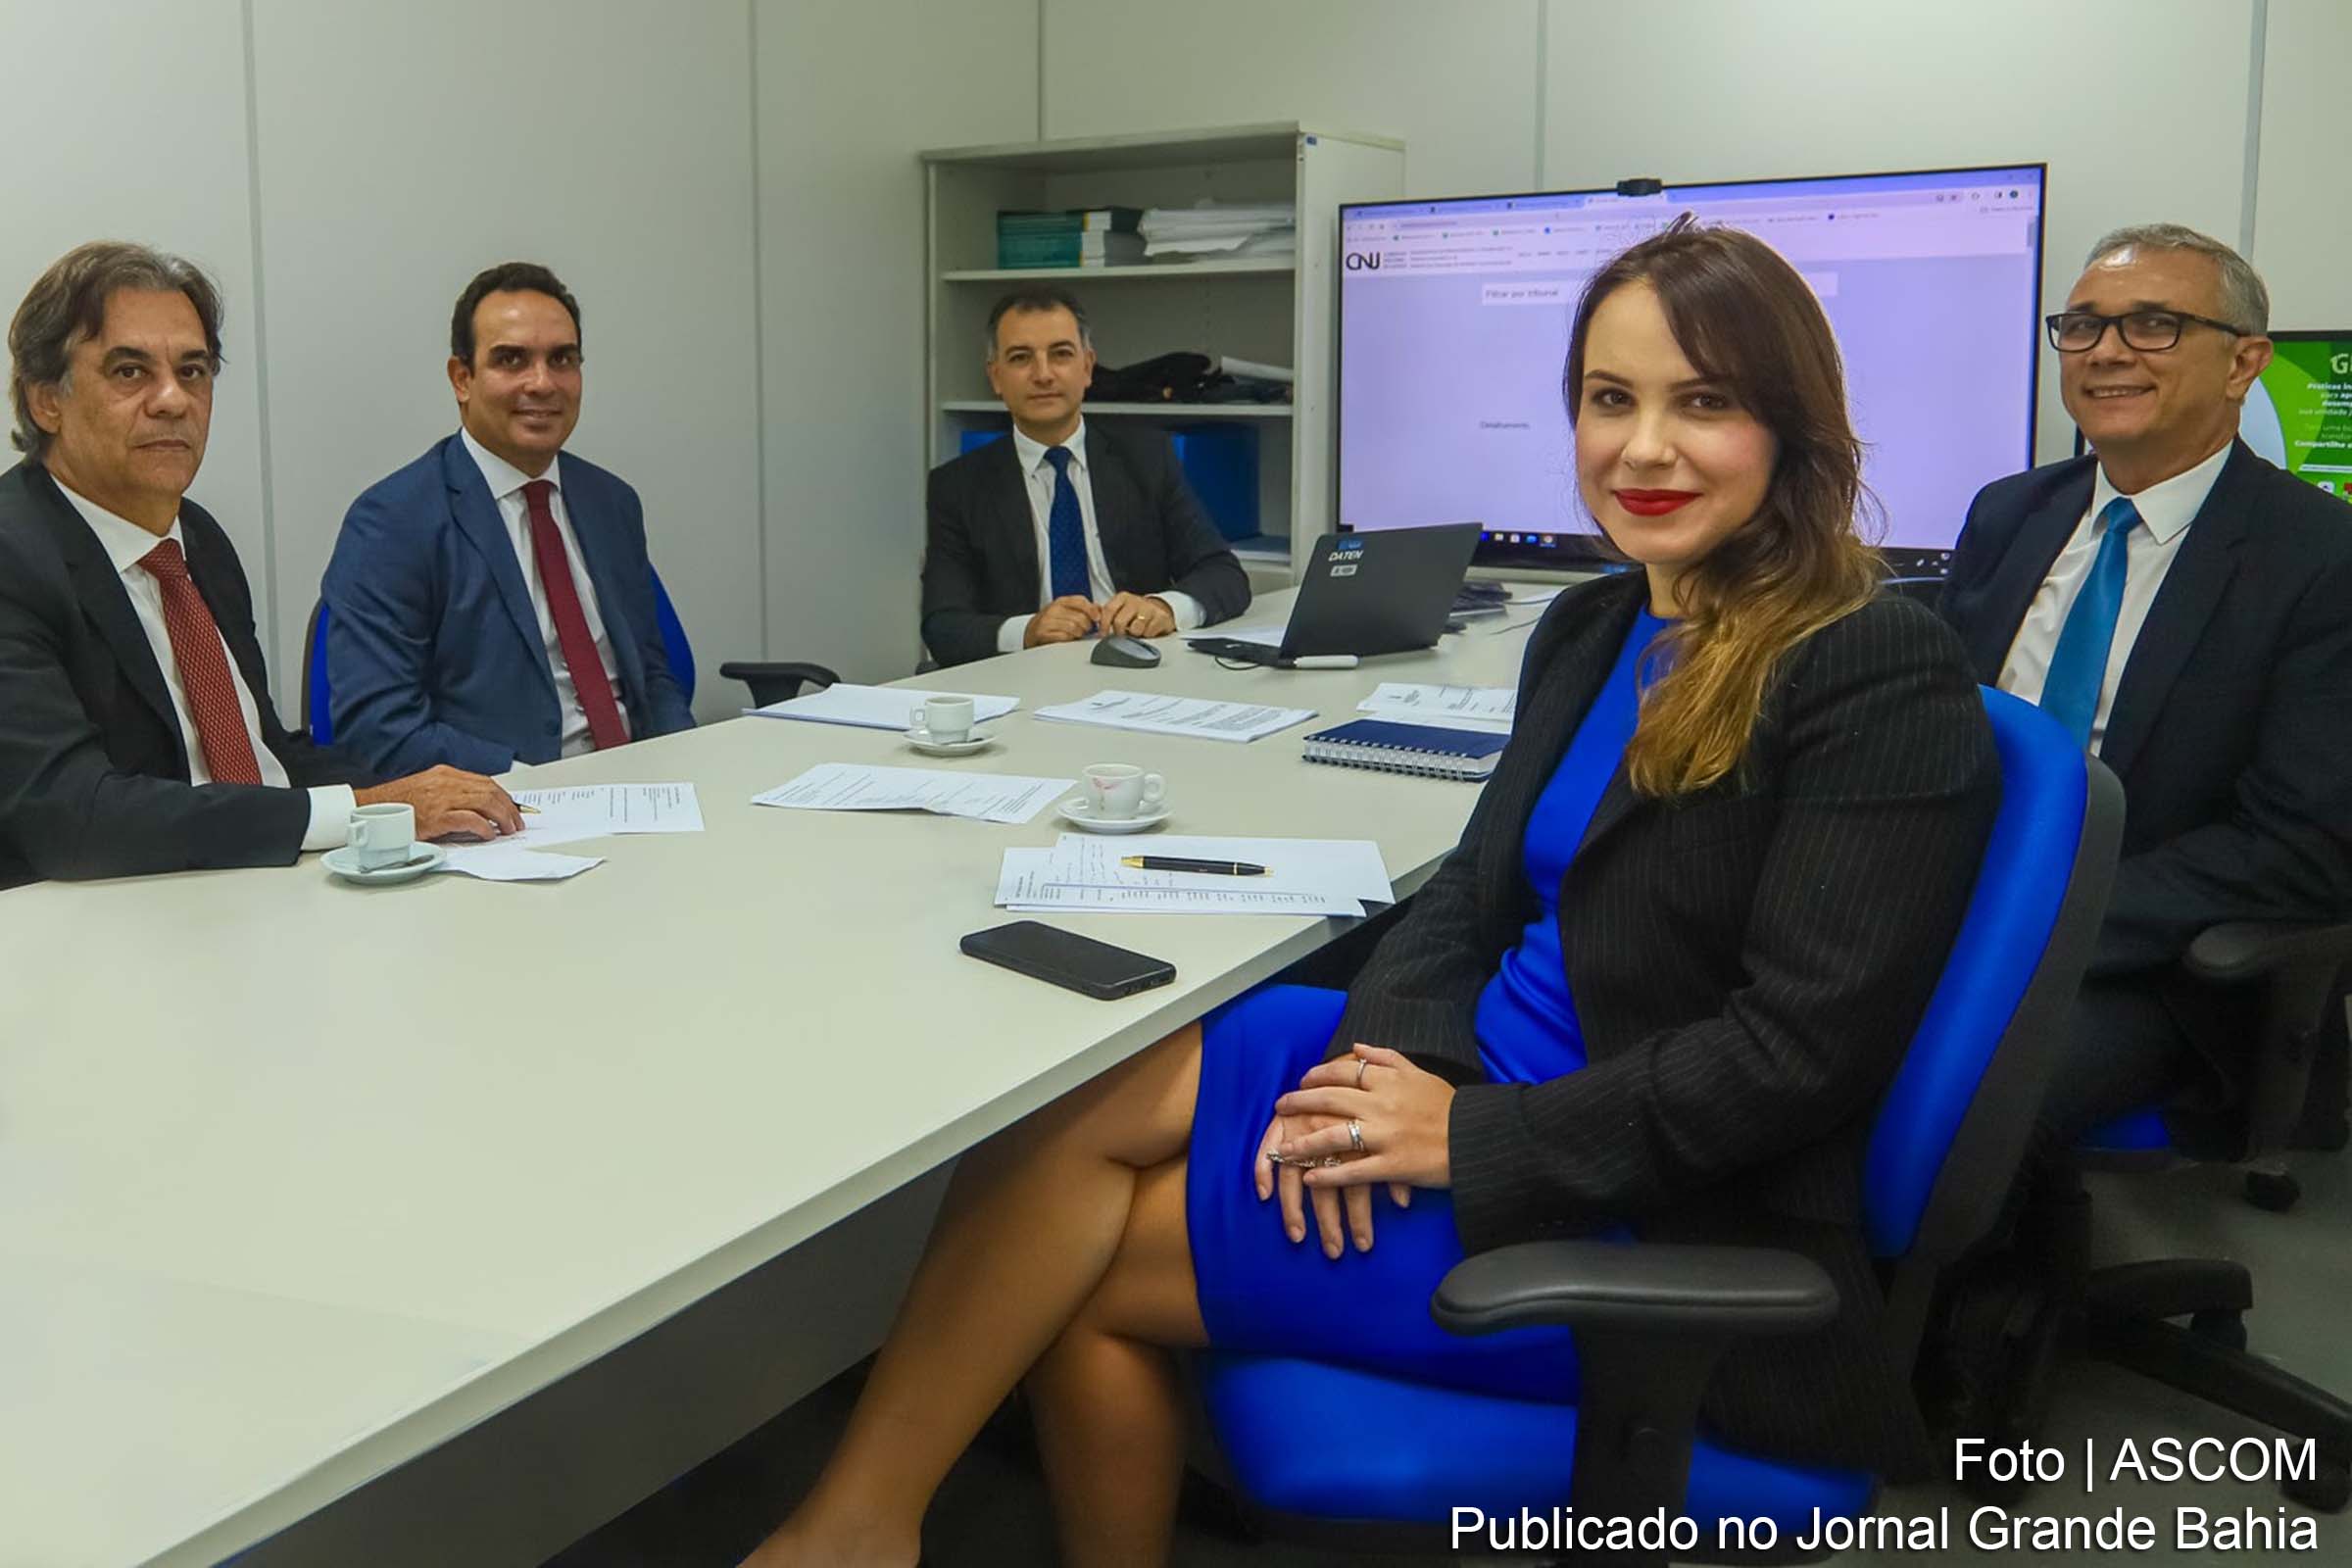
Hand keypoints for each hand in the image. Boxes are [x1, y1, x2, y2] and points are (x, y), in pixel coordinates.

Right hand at [356, 765, 521, 841]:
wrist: (371, 809)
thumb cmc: (398, 804)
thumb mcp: (428, 789)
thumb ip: (451, 794)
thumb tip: (477, 808)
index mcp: (445, 774)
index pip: (484, 782)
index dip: (503, 796)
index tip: (512, 808)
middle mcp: (446, 782)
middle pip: (489, 791)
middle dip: (508, 808)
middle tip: (516, 822)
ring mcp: (442, 798)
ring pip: (484, 803)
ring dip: (502, 817)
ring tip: (508, 829)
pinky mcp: (437, 816)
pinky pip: (470, 820)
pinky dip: (484, 827)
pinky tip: (489, 835)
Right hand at [1024, 595, 1100, 646]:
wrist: (1032, 631)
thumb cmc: (1053, 621)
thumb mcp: (1067, 610)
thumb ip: (1083, 608)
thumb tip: (1099, 609)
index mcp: (1061, 601)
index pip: (1080, 601)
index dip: (1092, 610)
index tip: (1097, 618)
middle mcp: (1053, 609)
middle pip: (1080, 617)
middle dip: (1087, 626)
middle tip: (1086, 630)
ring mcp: (1047, 621)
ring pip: (1074, 628)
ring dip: (1079, 634)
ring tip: (1077, 634)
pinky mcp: (1043, 633)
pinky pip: (1064, 637)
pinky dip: (1069, 639)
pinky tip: (1068, 638)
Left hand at [1098, 592, 1175, 638]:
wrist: (1159, 611)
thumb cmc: (1135, 613)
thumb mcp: (1120, 609)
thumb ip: (1107, 614)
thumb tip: (1093, 619)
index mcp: (1123, 598)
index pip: (1108, 610)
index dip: (1103, 624)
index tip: (1102, 634)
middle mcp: (1135, 601)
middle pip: (1119, 622)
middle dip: (1119, 633)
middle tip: (1123, 635)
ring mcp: (1149, 609)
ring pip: (1136, 628)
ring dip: (1135, 634)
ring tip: (1137, 632)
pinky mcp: (1161, 617)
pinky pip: (1149, 632)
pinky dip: (1147, 635)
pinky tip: (1148, 631)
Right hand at [1255, 1108, 1412, 1259]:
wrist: (1353, 1064)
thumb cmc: (1376, 1103)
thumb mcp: (1390, 1133)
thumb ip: (1396, 1167)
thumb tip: (1404, 1202)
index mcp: (1358, 1136)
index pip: (1358, 1185)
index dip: (1359, 1218)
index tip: (1363, 1246)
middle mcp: (1329, 1133)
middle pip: (1327, 1186)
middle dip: (1330, 1223)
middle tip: (1335, 1252)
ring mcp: (1303, 1127)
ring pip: (1295, 1175)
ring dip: (1294, 1210)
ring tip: (1297, 1238)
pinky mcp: (1285, 1121)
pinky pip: (1268, 1147)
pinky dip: (1263, 1169)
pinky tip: (1264, 1195)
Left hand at [1274, 1045, 1455, 1191]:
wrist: (1478, 1138)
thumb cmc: (1450, 1107)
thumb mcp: (1421, 1074)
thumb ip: (1387, 1058)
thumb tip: (1356, 1047)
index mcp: (1389, 1080)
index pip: (1343, 1072)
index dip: (1318, 1075)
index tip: (1302, 1079)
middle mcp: (1381, 1105)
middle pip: (1329, 1100)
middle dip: (1299, 1103)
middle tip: (1280, 1106)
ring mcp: (1384, 1136)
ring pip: (1333, 1138)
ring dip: (1303, 1144)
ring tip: (1282, 1150)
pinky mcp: (1391, 1165)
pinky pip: (1352, 1171)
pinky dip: (1327, 1176)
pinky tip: (1309, 1179)